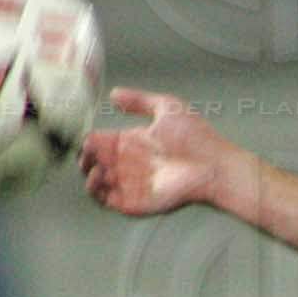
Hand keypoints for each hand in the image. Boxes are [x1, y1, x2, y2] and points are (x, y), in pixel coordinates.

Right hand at [80, 87, 241, 215]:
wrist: (213, 166)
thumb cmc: (195, 136)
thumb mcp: (166, 107)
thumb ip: (139, 100)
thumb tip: (112, 94)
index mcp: (131, 141)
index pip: (100, 142)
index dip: (88, 142)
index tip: (86, 140)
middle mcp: (127, 163)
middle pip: (94, 163)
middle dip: (84, 160)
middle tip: (87, 156)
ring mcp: (130, 183)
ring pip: (97, 183)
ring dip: (88, 177)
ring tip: (95, 169)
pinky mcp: (135, 201)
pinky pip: (108, 201)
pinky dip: (96, 193)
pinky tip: (98, 180)